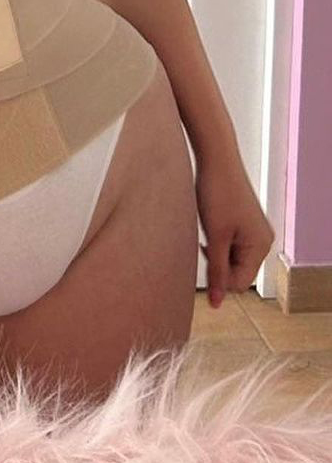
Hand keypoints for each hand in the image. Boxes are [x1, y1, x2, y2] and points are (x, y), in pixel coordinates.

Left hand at [195, 145, 275, 308]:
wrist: (216, 159)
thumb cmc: (216, 194)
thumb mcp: (215, 237)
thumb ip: (217, 272)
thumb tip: (217, 303)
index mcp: (260, 247)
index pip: (239, 283)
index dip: (218, 279)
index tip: (201, 259)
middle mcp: (262, 241)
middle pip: (236, 272)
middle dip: (217, 263)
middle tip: (203, 241)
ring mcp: (253, 231)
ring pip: (231, 258)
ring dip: (215, 251)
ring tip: (206, 231)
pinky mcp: (243, 222)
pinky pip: (230, 243)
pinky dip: (216, 240)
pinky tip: (208, 225)